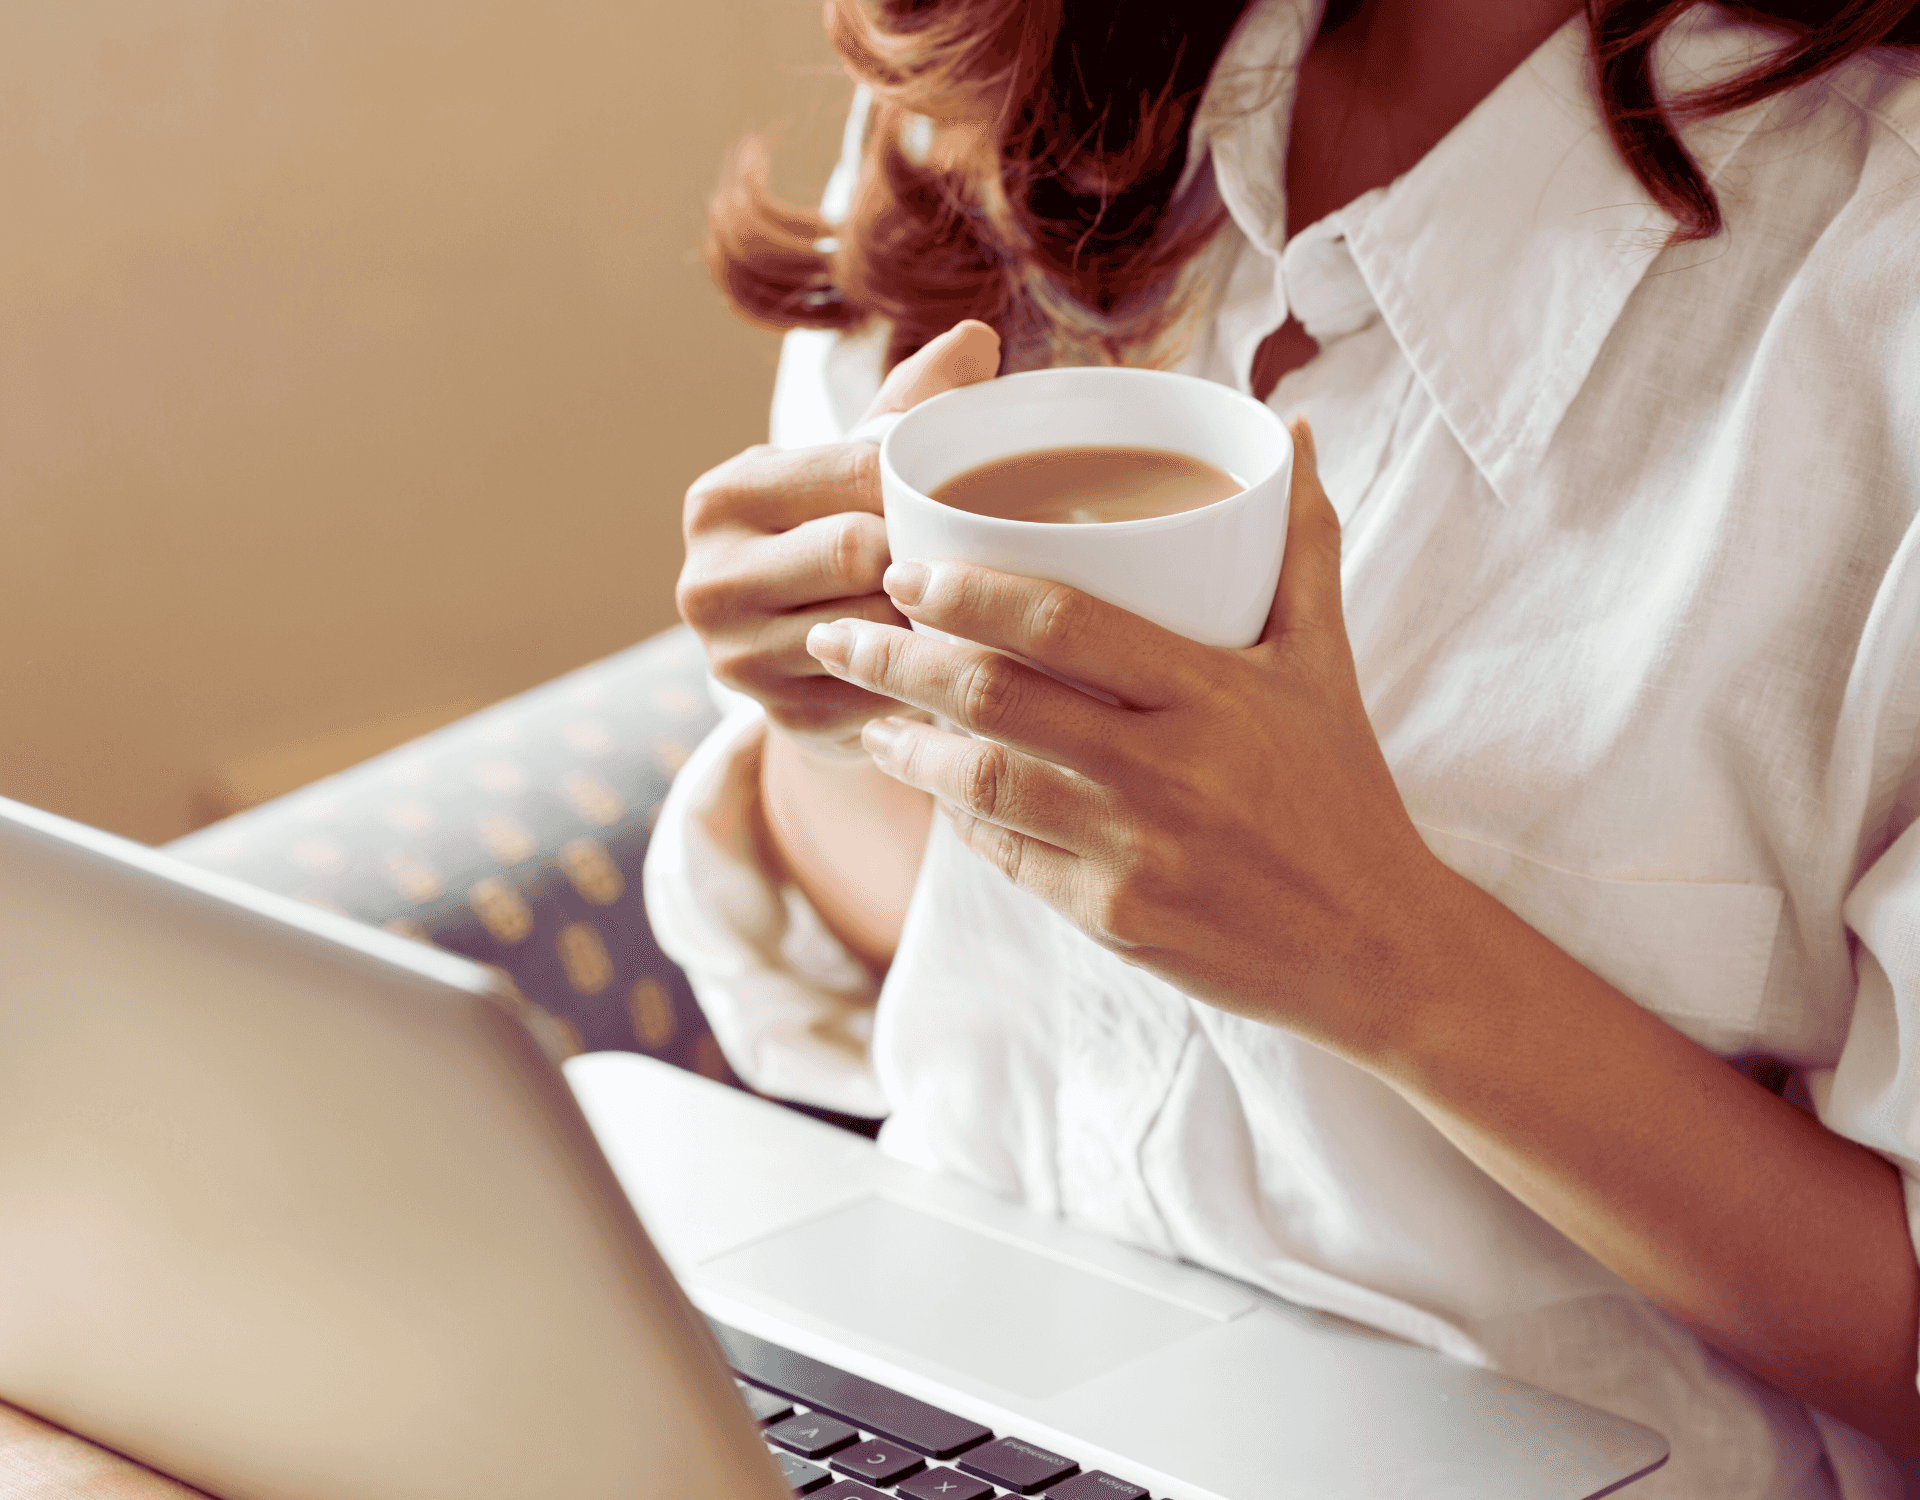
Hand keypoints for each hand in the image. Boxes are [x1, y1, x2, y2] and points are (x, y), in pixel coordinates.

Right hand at [675, 320, 1000, 757]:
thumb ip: (909, 402)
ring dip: (933, 617)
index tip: (974, 484)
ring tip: (978, 601)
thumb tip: (977, 338)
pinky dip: (928, 673)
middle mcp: (709, 580)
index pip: (848, 470)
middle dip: (923, 551)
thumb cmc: (838, 537)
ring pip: (876, 627)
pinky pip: (887, 690)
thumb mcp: (854, 467)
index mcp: (722, 498)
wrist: (801, 664)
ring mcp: (738, 660)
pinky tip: (956, 658)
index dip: (921, 479)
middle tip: (984, 547)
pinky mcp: (784, 722)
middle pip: (856, 551)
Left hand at [803, 420, 1449, 1053]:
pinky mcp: (1112, 921)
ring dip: (905, 748)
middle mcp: (1164, 769)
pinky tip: (935, 792)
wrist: (1377, 946)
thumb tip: (1288, 432)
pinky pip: (1006, 857)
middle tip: (837, 634)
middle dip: (895, 662)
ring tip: (865, 717)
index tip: (903, 570)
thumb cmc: (1342, 791)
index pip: (1061, 621)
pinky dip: (958, 819)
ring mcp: (1132, 852)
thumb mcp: (1326, 661)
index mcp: (1210, 691)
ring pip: (978, 785)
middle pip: (992, 700)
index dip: (966, 592)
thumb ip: (1302, 544)